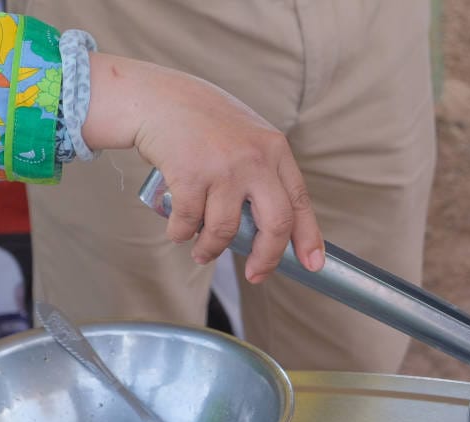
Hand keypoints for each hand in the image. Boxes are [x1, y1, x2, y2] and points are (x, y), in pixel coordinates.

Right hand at [81, 53, 323, 281]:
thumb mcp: (248, 137)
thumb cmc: (204, 122)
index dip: (308, 238)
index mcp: (275, 150)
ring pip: (226, 230)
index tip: (312, 265)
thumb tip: (276, 229)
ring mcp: (223, 167)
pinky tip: (178, 231)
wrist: (157, 98)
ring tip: (202, 252)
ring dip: (212, 249)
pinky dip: (181, 233)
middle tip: (256, 275)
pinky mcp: (190, 175)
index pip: (300, 201)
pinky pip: (189, 222)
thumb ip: (265, 172)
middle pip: (276, 224)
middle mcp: (255, 159)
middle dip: (267, 258)